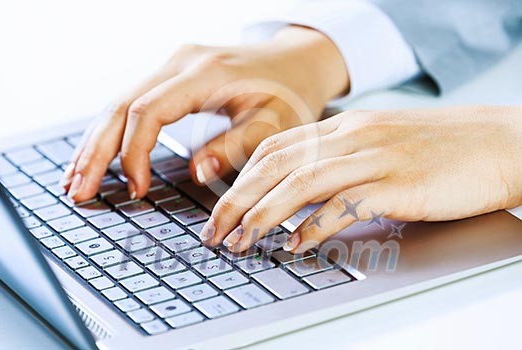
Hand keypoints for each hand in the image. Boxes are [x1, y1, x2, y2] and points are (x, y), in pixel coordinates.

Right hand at [60, 26, 348, 201]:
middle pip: (121, 105)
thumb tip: (196, 173)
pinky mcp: (174, 75)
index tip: (136, 190)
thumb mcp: (274, 123)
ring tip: (74, 179)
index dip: (134, 153)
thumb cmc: (290, 93)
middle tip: (77, 191)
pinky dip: (112, 132)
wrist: (297, 61)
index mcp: (204, 73)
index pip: (149, 112)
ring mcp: (174, 65)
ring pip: (119, 103)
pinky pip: (133, 103)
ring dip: (96, 142)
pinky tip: (98, 154)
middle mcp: (181, 62)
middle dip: (96, 151)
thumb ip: (235, 146)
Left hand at [201, 106, 521, 252]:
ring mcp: (376, 157)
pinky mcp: (401, 183)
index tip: (222, 205)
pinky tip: (296, 245)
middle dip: (238, 199)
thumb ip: (341, 161)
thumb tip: (302, 197)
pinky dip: (315, 226)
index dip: (241, 176)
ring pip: (302, 181)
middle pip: (278, 164)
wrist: (501, 142)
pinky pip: (346, 203)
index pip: (276, 147)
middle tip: (215, 231)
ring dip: (264, 214)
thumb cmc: (441, 148)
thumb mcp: (380, 144)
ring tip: (241, 242)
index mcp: (345, 126)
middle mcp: (353, 136)